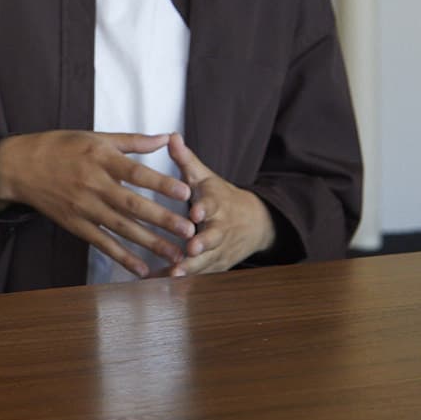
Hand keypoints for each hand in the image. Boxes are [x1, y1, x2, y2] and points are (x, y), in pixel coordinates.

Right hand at [0, 130, 195, 277]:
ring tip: (176, 255)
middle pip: (132, 205)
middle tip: (190, 231)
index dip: (160, 182)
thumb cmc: (59, 147)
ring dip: (150, 243)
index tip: (186, 191)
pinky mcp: (75, 224)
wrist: (19, 166)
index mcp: (100, 158)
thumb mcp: (95, 137)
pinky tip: (143, 270)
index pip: (135, 172)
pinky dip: (122, 257)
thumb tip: (166, 138)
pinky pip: (102, 243)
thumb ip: (133, 141)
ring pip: (121, 228)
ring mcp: (83, 207)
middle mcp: (92, 184)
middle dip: (162, 219)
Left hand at [160, 133, 276, 275]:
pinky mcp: (218, 264)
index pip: (212, 205)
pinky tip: (165, 283)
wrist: (255, 222)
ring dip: (193, 267)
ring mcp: (221, 249)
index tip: (195, 212)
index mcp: (217, 203)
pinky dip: (186, 278)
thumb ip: (186, 160)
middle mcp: (221, 227)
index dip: (205, 209)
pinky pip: (202, 274)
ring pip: (208, 259)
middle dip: (203, 243)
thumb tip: (171, 136)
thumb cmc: (219, 196)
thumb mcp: (205, 177)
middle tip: (190, 248)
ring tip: (175, 272)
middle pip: (214, 237)